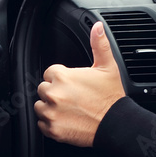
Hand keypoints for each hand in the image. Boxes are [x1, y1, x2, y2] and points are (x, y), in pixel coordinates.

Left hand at [35, 21, 124, 146]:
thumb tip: (97, 27)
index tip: (72, 84)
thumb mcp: (108, 67)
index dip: (61, 77)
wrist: (115, 124)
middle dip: (55, 92)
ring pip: (40, 106)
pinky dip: (51, 123)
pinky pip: (42, 124)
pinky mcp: (52, 129)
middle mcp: (54, 94)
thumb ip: (99, 44)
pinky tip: (66, 119)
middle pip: (43, 89)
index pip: (50, 72)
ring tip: (69, 108)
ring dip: (50, 107)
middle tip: (72, 97)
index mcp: (63, 77)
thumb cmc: (111, 97)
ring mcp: (52, 113)